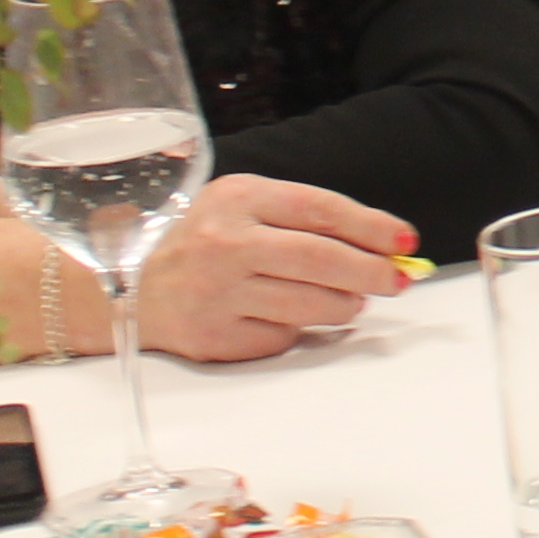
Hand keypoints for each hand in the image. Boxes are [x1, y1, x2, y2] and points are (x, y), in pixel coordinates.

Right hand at [131, 175, 415, 363]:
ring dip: (344, 304)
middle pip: (320, 259)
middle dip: (371, 271)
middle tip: (398, 279)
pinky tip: (289, 315)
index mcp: (238, 198)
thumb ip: (306, 218)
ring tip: (350, 299)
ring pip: (309, 304)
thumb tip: (383, 246)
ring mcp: (216, 294)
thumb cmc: (206, 242)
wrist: (133, 289)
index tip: (406, 241)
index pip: (320, 210)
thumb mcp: (245, 205)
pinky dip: (298, 328)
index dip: (371, 227)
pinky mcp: (214, 339)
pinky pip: (281, 336)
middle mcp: (224, 244)